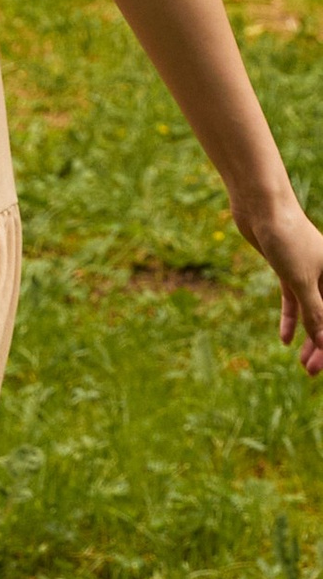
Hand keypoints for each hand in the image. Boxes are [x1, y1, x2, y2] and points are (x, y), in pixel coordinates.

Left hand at [241, 190, 322, 375]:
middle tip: (310, 372)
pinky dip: (291, 319)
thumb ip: (317, 313)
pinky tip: (286, 340)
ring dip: (308, 336)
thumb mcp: (302, 280)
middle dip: (321, 344)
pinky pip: (294, 300)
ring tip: (301, 363)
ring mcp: (308, 272)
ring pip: (312, 311)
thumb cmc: (286, 238)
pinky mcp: (288, 269)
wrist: (261, 206)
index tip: (320, 367)